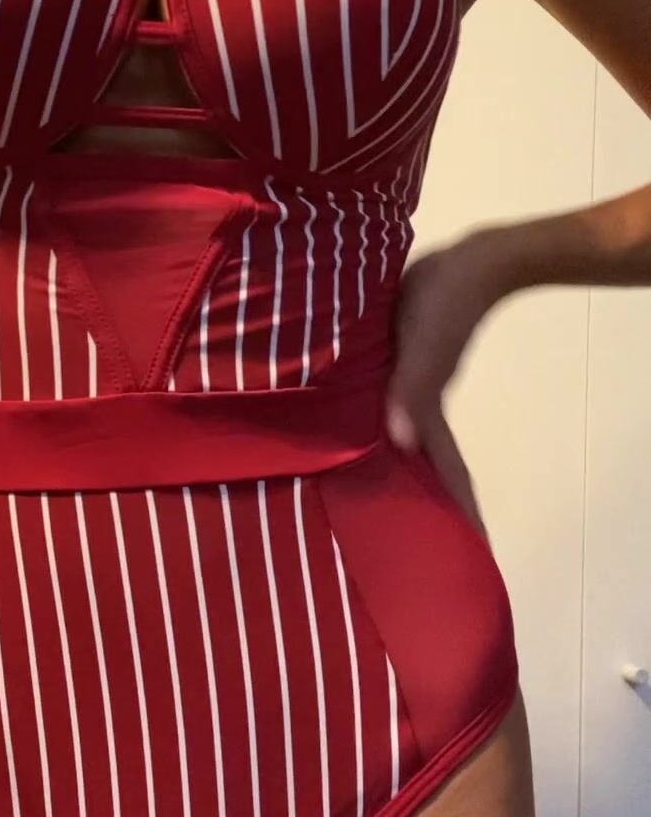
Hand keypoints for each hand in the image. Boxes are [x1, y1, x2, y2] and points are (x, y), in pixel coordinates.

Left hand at [385, 231, 506, 536]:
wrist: (471, 261)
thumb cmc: (449, 304)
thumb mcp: (427, 344)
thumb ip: (413, 388)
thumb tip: (400, 440)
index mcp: (427, 411)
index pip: (443, 474)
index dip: (452, 513)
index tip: (463, 556)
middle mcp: (418, 406)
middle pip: (420, 465)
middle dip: (417, 502)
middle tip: (398, 544)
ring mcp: (409, 384)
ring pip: (395, 434)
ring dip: (389, 464)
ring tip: (359, 498)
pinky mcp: (397, 362)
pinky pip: (381, 402)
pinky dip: (370, 422)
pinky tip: (345, 428)